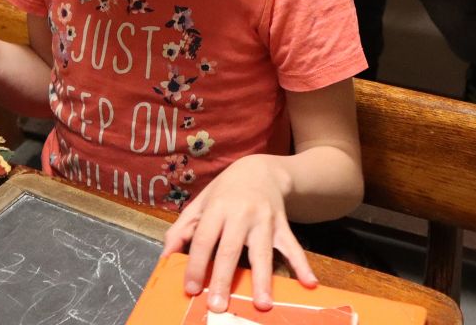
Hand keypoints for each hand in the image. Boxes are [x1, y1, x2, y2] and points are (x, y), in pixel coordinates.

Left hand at [161, 154, 316, 312]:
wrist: (262, 170)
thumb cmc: (225, 190)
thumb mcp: (200, 202)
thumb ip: (182, 228)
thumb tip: (166, 256)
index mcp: (218, 208)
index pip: (205, 240)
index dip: (196, 264)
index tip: (191, 289)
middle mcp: (242, 214)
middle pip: (231, 250)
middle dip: (224, 279)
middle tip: (218, 305)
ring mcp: (265, 221)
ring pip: (263, 253)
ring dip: (262, 280)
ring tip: (261, 304)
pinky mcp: (283, 226)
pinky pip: (293, 247)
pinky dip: (302, 265)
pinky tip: (309, 283)